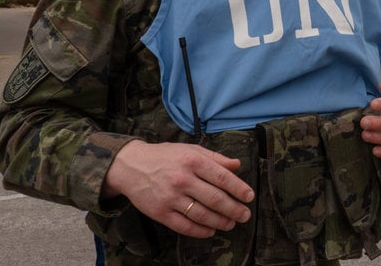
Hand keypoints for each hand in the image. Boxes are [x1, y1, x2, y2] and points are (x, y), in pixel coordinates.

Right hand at [102, 141, 254, 237]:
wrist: (131, 166)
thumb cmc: (165, 156)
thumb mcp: (190, 149)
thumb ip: (215, 158)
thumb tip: (237, 165)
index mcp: (192, 160)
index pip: (222, 176)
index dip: (238, 188)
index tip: (249, 196)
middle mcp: (182, 179)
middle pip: (215, 198)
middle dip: (234, 209)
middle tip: (245, 215)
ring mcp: (171, 197)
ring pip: (202, 214)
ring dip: (220, 221)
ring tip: (231, 223)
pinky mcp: (160, 212)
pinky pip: (184, 226)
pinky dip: (200, 231)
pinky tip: (211, 230)